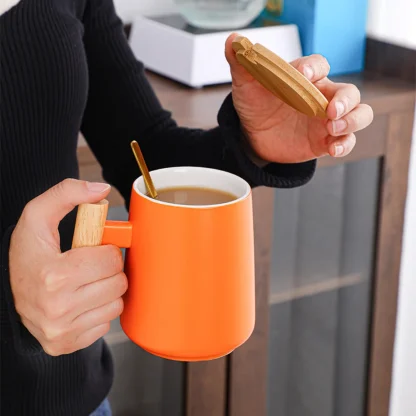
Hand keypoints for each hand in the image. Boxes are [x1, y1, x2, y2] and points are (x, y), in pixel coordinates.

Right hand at [9, 179, 126, 355]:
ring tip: (87, 283)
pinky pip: (106, 324)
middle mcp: (58, 309)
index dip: (105, 251)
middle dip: (109, 270)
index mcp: (53, 276)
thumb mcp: (38, 216)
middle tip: (92, 266)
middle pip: (118, 283)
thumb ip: (66, 194)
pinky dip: (99, 311)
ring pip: (116, 305)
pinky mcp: (67, 344)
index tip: (92, 250)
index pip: (110, 260)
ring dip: (107, 290)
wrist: (9, 292)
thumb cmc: (29, 254)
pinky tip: (82, 302)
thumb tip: (101, 189)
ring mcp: (62, 331)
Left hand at [225, 33, 373, 163]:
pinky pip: (346, 141)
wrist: (253, 135)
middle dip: (345, 99)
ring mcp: (326, 120)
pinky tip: (333, 149)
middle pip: (349, 92)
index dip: (315, 68)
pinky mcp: (325, 141)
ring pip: (359, 114)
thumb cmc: (255, 105)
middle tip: (330, 110)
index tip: (304, 75)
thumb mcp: (246, 85)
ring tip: (332, 128)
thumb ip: (242, 63)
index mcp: (305, 78)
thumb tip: (233, 40)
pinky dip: (345, 145)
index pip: (319, 65)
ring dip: (352, 120)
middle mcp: (321, 96)